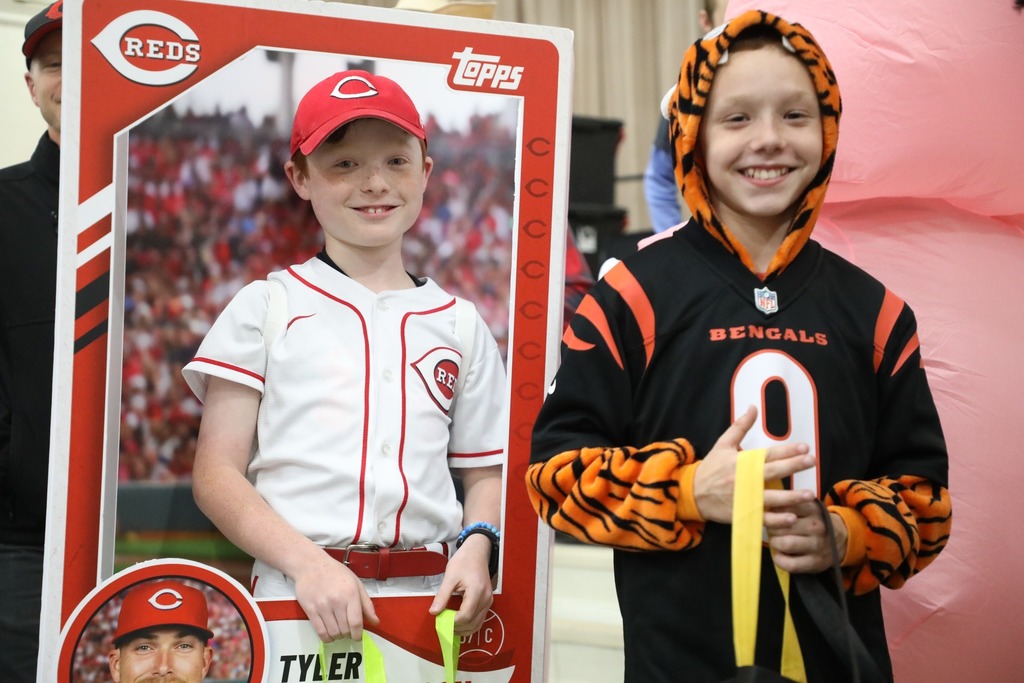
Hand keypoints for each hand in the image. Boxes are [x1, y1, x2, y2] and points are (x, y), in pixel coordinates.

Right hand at [292, 552, 378, 641]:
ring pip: (333, 632)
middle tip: (348, 630)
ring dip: (338, 636)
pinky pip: (320, 631)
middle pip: (345, 630)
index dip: (358, 634)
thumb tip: (375, 621)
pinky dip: (326, 638)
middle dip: (348, 634)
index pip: (356, 622)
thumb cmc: (335, 572)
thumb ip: (366, 604)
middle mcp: (336, 601)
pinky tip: (329, 634)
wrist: (311, 565)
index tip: (357, 636)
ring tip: (338, 631)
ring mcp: (322, 606)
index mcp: (350, 594)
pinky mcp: (310, 610)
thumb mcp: (356, 583)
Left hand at [428, 534, 493, 635]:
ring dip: (464, 629)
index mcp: (477, 591)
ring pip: (477, 624)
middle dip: (457, 628)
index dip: (453, 622)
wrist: (476, 552)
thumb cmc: (464, 561)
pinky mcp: (487, 601)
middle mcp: (486, 598)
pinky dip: (469, 624)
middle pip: (472, 623)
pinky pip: (480, 618)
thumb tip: (434, 612)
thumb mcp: (450, 577)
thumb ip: (442, 596)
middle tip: (443, 626)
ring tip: (449, 625)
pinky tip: (458, 621)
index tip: (441, 620)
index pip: (465, 616)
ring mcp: (488, 601)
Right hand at [693, 406, 814, 523]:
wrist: (693, 494)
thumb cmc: (711, 468)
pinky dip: (777, 520)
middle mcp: (744, 480)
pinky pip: (763, 519)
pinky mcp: (744, 514)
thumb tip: (753, 407)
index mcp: (741, 462)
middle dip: (793, 466)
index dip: (786, 450)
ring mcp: (745, 499)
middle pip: (772, 472)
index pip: (767, 454)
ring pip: (771, 498)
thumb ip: (740, 427)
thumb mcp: (722, 444)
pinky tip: (792, 518)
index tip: (804, 447)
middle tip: (811, 461)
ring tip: (809, 494)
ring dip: (791, 497)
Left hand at [768, 503, 847, 573]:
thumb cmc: (814, 522)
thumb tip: (765, 505)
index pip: (784, 507)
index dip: (772, 512)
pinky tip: (779, 555)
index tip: (770, 515)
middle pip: (782, 526)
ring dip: (775, 543)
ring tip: (776, 541)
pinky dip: (780, 560)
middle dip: (771, 528)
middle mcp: (816, 526)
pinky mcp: (815, 562)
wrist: (841, 539)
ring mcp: (817, 545)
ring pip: (786, 544)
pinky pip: (791, 564)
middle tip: (771, 530)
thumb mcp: (807, 507)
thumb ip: (788, 504)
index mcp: (812, 509)